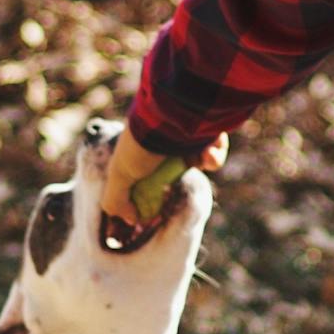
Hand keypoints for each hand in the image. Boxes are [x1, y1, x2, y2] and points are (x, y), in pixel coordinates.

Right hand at [101, 125, 230, 227]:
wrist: (175, 114)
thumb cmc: (145, 144)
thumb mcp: (119, 176)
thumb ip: (117, 200)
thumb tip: (132, 219)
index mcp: (143, 146)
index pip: (148, 173)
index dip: (153, 190)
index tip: (158, 202)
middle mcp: (165, 137)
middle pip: (175, 168)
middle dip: (178, 178)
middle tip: (180, 183)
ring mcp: (187, 133)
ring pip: (197, 160)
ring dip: (202, 163)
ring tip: (200, 159)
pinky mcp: (208, 129)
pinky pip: (216, 149)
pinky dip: (214, 155)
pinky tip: (208, 153)